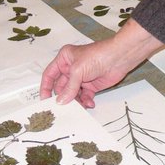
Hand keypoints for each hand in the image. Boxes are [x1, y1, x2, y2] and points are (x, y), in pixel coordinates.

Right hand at [39, 18, 163, 107]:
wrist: (119, 57)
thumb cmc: (98, 56)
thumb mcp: (78, 71)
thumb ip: (68, 88)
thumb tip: (60, 102)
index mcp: (64, 59)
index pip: (50, 75)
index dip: (46, 87)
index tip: (44, 100)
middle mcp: (71, 68)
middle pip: (61, 87)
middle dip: (63, 97)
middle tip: (63, 108)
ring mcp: (81, 77)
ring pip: (72, 94)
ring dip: (75, 101)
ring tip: (79, 106)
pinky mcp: (92, 85)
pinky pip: (84, 97)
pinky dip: (85, 101)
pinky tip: (90, 103)